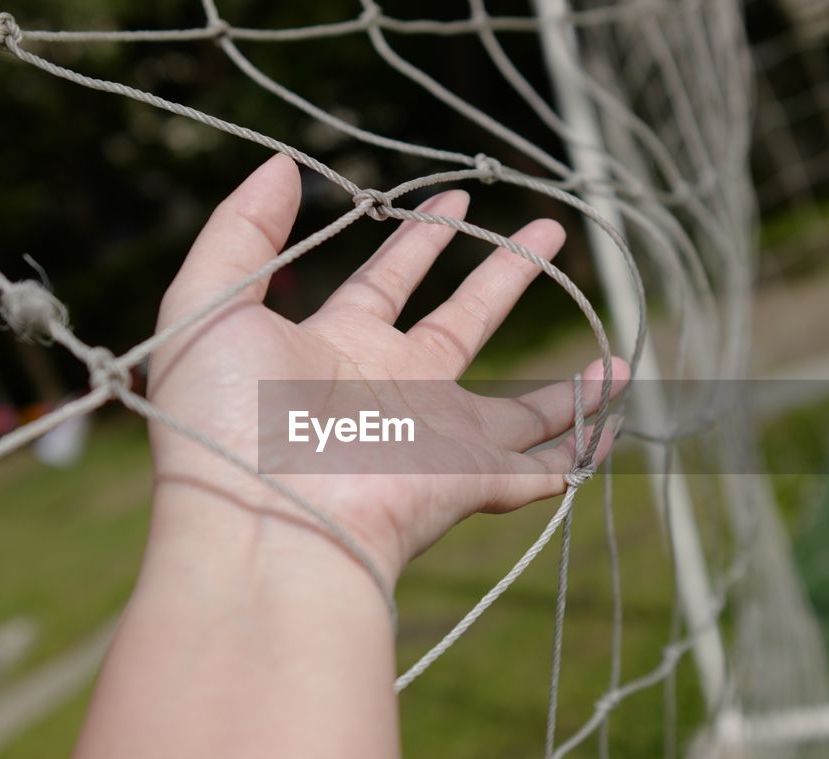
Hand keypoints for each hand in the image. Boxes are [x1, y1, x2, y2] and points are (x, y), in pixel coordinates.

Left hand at [146, 154, 627, 586]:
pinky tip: (616, 429)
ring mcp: (433, 440)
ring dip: (567, 385)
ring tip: (621, 358)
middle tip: (549, 230)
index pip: (386, 282)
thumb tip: (283, 162)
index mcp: (335, 348)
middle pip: (463, 324)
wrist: (257, 526)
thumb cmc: (223, 421)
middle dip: (504, 276)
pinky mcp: (466, 481)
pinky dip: (579, 449)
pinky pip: (539, 468)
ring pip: (518, 409)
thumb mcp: (206, 305)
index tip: (457, 201)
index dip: (420, 240)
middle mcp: (392, 392)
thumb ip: (243, 231)